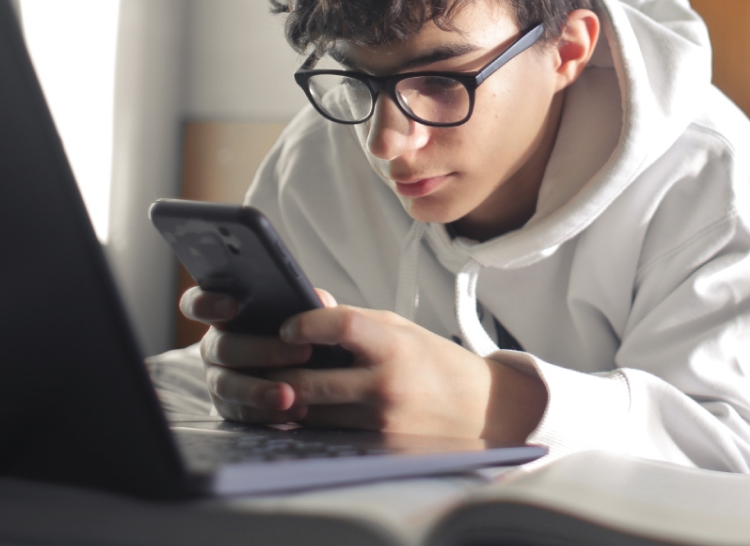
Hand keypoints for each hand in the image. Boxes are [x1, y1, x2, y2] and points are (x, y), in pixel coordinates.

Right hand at [179, 284, 327, 424]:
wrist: (300, 372)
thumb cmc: (293, 333)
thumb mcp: (300, 314)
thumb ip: (305, 303)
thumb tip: (319, 301)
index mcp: (223, 316)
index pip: (197, 304)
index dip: (207, 304)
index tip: (232, 306)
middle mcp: (214, 346)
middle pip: (223, 347)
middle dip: (262, 350)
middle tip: (301, 353)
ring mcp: (217, 378)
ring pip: (227, 385)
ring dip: (258, 390)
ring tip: (289, 395)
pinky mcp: (228, 407)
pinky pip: (241, 413)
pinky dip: (268, 413)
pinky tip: (294, 410)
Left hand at [267, 306, 546, 441]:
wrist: (483, 412)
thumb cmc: (436, 364)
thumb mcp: (401, 330)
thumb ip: (353, 317)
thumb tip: (311, 299)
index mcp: (395, 347)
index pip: (340, 325)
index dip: (306, 324)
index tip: (289, 328)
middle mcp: (387, 386)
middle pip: (309, 381)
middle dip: (279, 373)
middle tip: (266, 364)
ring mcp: (381, 423)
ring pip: (311, 413)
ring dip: (290, 401)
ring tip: (282, 386)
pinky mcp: (378, 450)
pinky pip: (328, 436)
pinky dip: (312, 423)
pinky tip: (306, 410)